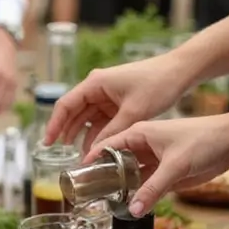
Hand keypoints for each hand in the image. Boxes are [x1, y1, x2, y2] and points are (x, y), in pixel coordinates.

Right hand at [44, 53, 187, 151]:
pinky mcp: (117, 101)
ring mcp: (107, 94)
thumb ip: (111, 133)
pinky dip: (98, 133)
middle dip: (67, 133)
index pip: (65, 105)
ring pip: (87, 118)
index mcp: (95, 83)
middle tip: (59, 155)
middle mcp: (97, 87)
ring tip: (80, 157)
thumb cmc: (158, 84)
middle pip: (73, 112)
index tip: (47, 143)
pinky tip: (97, 148)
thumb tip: (94, 153)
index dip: (54, 125)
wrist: (180, 72)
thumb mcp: (133, 113)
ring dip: (84, 135)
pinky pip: (101, 119)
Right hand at [88, 113, 228, 216]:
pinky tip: (128, 206)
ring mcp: (154, 160)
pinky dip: (137, 195)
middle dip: (103, 175)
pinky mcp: (165, 173)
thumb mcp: (176, 165)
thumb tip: (132, 209)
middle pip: (116, 162)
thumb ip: (153, 188)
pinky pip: (145, 186)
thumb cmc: (203, 139)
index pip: (108, 144)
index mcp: (140, 132)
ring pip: (130, 176)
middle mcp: (143, 146)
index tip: (78, 173)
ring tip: (103, 202)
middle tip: (87, 192)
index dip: (93, 158)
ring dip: (120, 187)